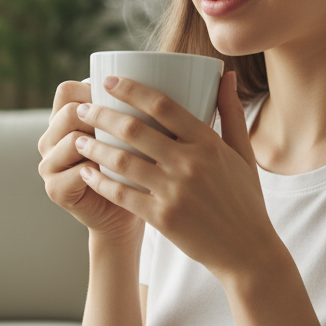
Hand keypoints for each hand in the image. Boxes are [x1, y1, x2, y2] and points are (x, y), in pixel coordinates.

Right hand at [38, 80, 144, 243]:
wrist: (125, 215)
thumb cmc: (134, 168)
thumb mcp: (132, 134)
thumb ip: (133, 109)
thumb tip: (168, 73)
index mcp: (62, 120)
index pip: (67, 90)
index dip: (93, 90)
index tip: (125, 100)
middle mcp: (49, 139)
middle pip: (69, 111)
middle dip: (100, 117)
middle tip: (134, 128)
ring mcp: (48, 165)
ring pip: (73, 140)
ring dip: (102, 144)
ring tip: (129, 151)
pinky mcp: (55, 189)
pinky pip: (78, 171)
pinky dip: (102, 172)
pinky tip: (122, 175)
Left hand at [73, 72, 286, 283]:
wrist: (247, 251)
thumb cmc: (245, 199)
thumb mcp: (243, 153)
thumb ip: (231, 112)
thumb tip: (225, 74)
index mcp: (208, 142)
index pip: (163, 105)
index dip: (131, 89)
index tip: (108, 81)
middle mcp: (190, 163)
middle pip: (134, 129)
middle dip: (102, 115)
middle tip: (83, 108)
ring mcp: (174, 191)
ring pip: (122, 161)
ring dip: (94, 147)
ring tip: (78, 139)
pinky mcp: (162, 218)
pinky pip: (122, 194)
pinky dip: (101, 182)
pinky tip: (87, 173)